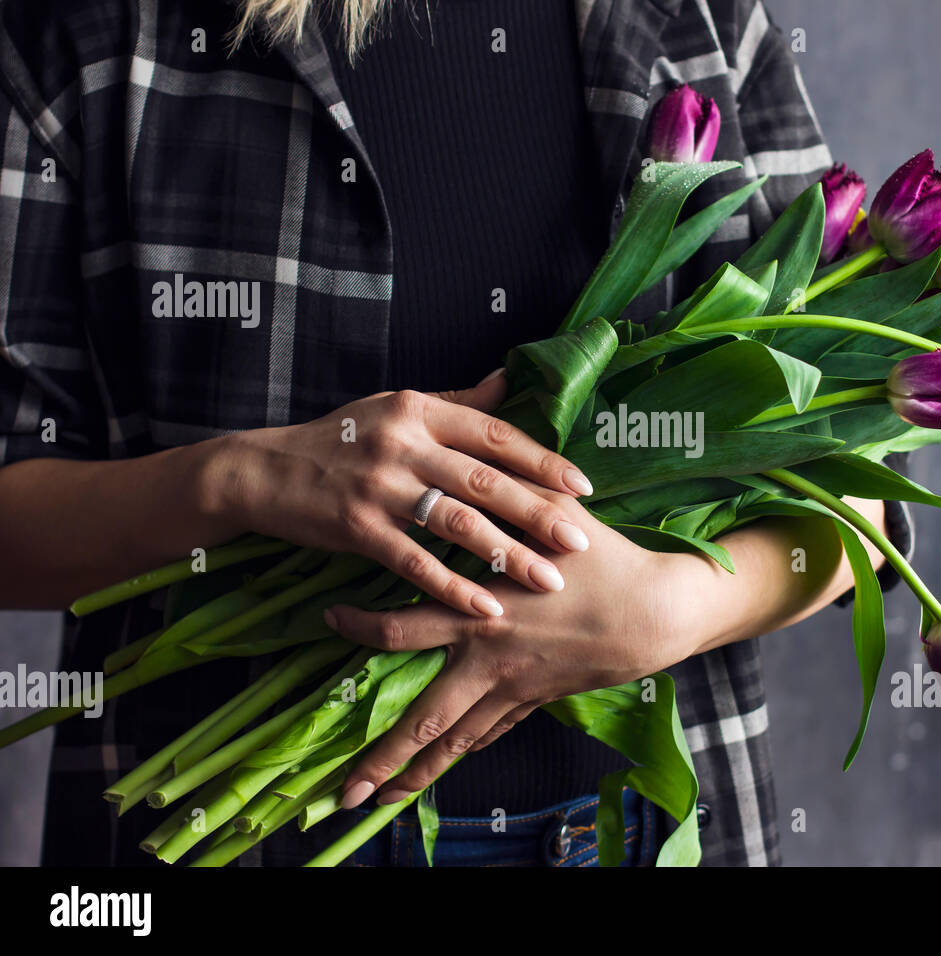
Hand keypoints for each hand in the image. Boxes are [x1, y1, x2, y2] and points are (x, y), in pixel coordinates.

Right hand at [210, 371, 594, 616]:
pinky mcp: (357, 528)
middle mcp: (403, 443)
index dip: (542, 460)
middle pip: (485, 480)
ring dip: (507, 555)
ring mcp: (380, 486)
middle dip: (538, 512)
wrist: (263, 470)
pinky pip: (416, 563)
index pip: (495, 435)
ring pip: (458, 524)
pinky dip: (454, 588)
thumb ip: (456, 401)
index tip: (582, 486)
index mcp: (419, 410)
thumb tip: (509, 378)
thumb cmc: (340, 438)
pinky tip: (487, 608)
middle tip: (579, 541)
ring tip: (548, 581)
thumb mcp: (395, 407)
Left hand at [326, 482, 698, 807]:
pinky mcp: (539, 700)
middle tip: (339, 794)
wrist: (657, 612)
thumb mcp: (553, 511)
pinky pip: (492, 734)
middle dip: (380, 759)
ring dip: (413, 776)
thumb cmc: (604, 558)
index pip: (401, 629)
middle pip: (421, 720)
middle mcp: (488, 661)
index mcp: (480, 614)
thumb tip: (483, 421)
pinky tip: (443, 765)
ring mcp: (514, 689)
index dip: (357, 629)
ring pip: (455, 743)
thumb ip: (508, 480)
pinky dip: (463, 752)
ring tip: (372, 805)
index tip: (327, 621)